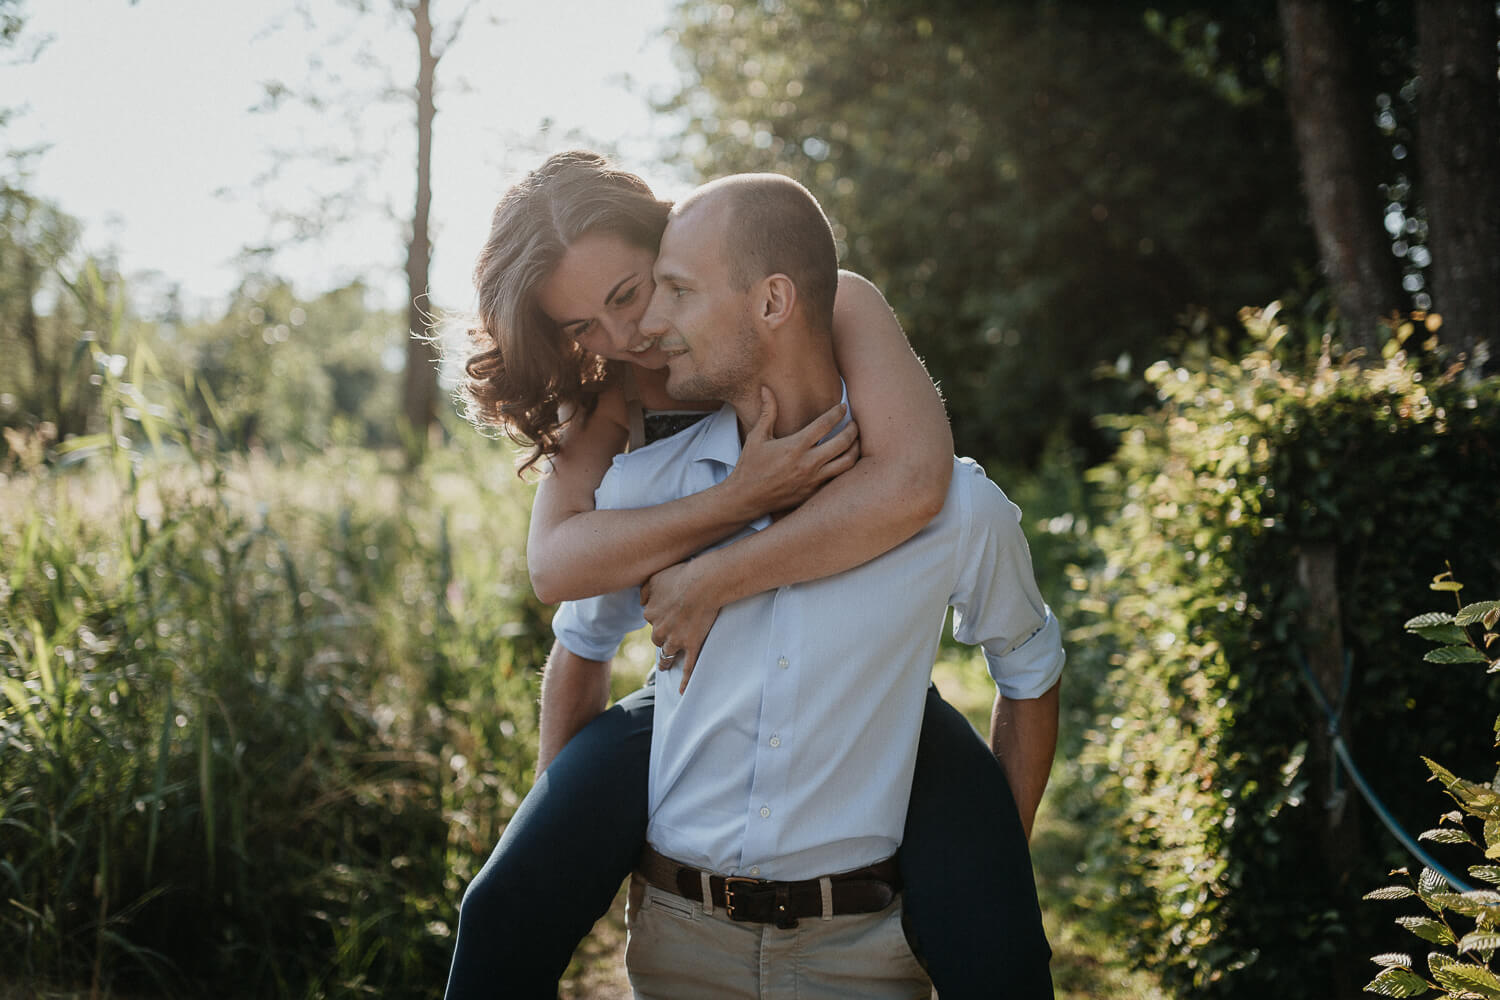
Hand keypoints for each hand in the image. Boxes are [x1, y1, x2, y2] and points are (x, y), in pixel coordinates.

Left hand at [641, 558, 724, 693]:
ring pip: (667, 654)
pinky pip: (688, 668)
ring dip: (666, 661)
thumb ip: (645, 590)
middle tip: (666, 639)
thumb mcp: (655, 577)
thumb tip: (640, 601)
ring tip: (665, 666)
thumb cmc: (680, 575)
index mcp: (650, 613)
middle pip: (657, 639)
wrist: (702, 584)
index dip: (659, 616)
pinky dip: (685, 681)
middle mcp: (660, 630)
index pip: (650, 618)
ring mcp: (676, 640)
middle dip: (661, 639)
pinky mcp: (692, 646)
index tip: (665, 615)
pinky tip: (681, 691)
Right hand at [723, 387, 859, 518]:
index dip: (837, 413)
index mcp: (795, 446)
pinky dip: (845, 467)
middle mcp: (807, 463)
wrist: (746, 499)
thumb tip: (766, 389)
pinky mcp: (814, 492)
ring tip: (856, 441)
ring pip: (847, 463)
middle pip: (843, 442)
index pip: (825, 424)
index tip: (843, 407)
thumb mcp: (757, 437)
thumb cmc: (750, 466)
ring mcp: (813, 480)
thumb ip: (767, 412)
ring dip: (855, 449)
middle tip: (854, 423)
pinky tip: (845, 459)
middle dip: (853, 429)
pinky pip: (837, 478)